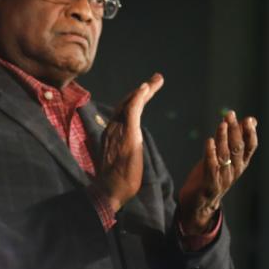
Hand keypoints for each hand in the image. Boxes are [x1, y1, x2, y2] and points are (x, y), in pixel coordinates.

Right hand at [92, 73, 163, 211]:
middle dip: (142, 90)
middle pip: (127, 103)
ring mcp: (119, 129)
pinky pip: (132, 110)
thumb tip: (130, 148)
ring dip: (145, 89)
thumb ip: (124, 149)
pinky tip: (145, 88)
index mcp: (111, 133)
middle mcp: (112, 127)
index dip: (135, 99)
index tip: (146, 91)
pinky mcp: (127, 133)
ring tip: (157, 79)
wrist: (111, 189)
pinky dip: (138, 97)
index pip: (123, 111)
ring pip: (131, 102)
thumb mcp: (121, 159)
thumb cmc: (117, 180)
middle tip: (156, 79)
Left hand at [177, 110, 258, 234]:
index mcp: (241, 163)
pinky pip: (211, 167)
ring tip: (221, 124)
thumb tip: (252, 119)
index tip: (248, 120)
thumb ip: (238, 138)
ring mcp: (223, 178)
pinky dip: (210, 153)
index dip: (250, 133)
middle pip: (238, 148)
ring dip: (223, 138)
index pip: (250, 147)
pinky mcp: (210, 184)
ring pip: (225, 155)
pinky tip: (209, 141)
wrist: (199, 204)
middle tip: (230, 115)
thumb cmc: (214, 175)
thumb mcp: (228, 156)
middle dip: (235, 130)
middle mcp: (235, 170)